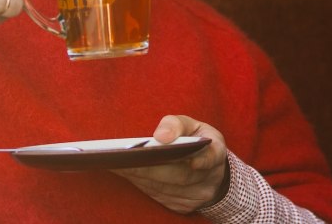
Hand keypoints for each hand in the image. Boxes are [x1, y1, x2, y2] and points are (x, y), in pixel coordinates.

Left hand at [111, 115, 231, 214]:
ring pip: (165, 188)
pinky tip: (124, 172)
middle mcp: (208, 180)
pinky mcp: (182, 207)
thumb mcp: (193, 126)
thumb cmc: (196, 142)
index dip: (199, 159)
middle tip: (121, 158)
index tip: (178, 155)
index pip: (210, 157)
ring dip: (139, 176)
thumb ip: (177, 124)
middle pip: (178, 176)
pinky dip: (140, 184)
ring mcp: (195, 197)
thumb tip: (160, 136)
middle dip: (149, 167)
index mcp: (215, 153)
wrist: (211, 173)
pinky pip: (159, 197)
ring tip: (115, 163)